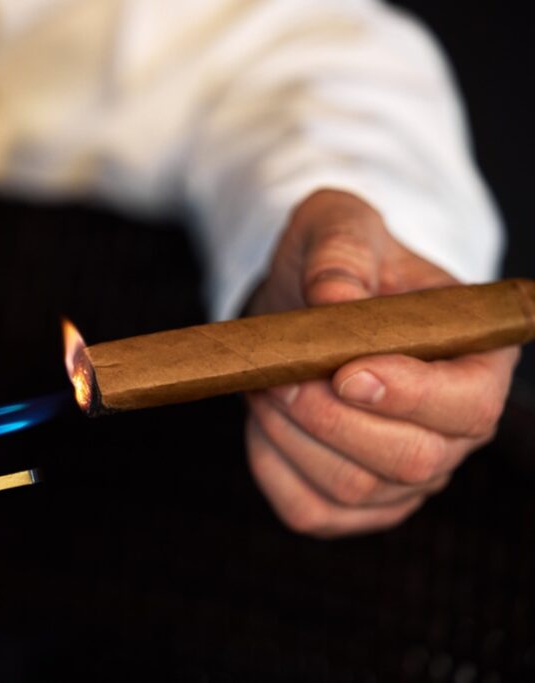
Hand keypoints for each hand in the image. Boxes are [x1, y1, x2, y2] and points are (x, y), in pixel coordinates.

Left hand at [244, 190, 517, 537]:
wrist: (307, 301)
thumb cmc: (339, 262)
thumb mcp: (340, 231)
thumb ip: (340, 257)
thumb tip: (333, 299)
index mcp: (478, 361)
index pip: (467, 405)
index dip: (409, 397)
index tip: (345, 371)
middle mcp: (455, 431)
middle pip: (410, 460)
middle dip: (330, 418)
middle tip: (279, 374)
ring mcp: (408, 477)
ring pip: (353, 489)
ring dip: (292, 437)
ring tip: (266, 383)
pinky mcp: (354, 503)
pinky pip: (311, 511)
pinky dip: (273, 468)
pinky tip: (264, 419)